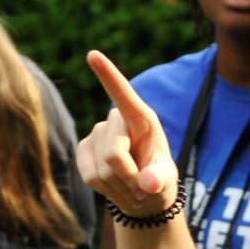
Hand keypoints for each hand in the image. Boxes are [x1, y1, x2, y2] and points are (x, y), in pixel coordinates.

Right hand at [77, 51, 179, 220]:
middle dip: (128, 178)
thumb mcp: (165, 181)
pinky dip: (104, 189)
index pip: (123, 94)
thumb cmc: (158, 180)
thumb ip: (159, 180)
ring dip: (118, 186)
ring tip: (131, 185)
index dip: (107, 74)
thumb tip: (149, 184)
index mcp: (142, 118)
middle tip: (142, 187)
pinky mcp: (83, 148)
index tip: (92, 54)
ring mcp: (97, 133)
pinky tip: (114, 185)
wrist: (140, 194)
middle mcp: (116, 120)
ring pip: (101, 171)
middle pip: (114, 155)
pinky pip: (89, 176)